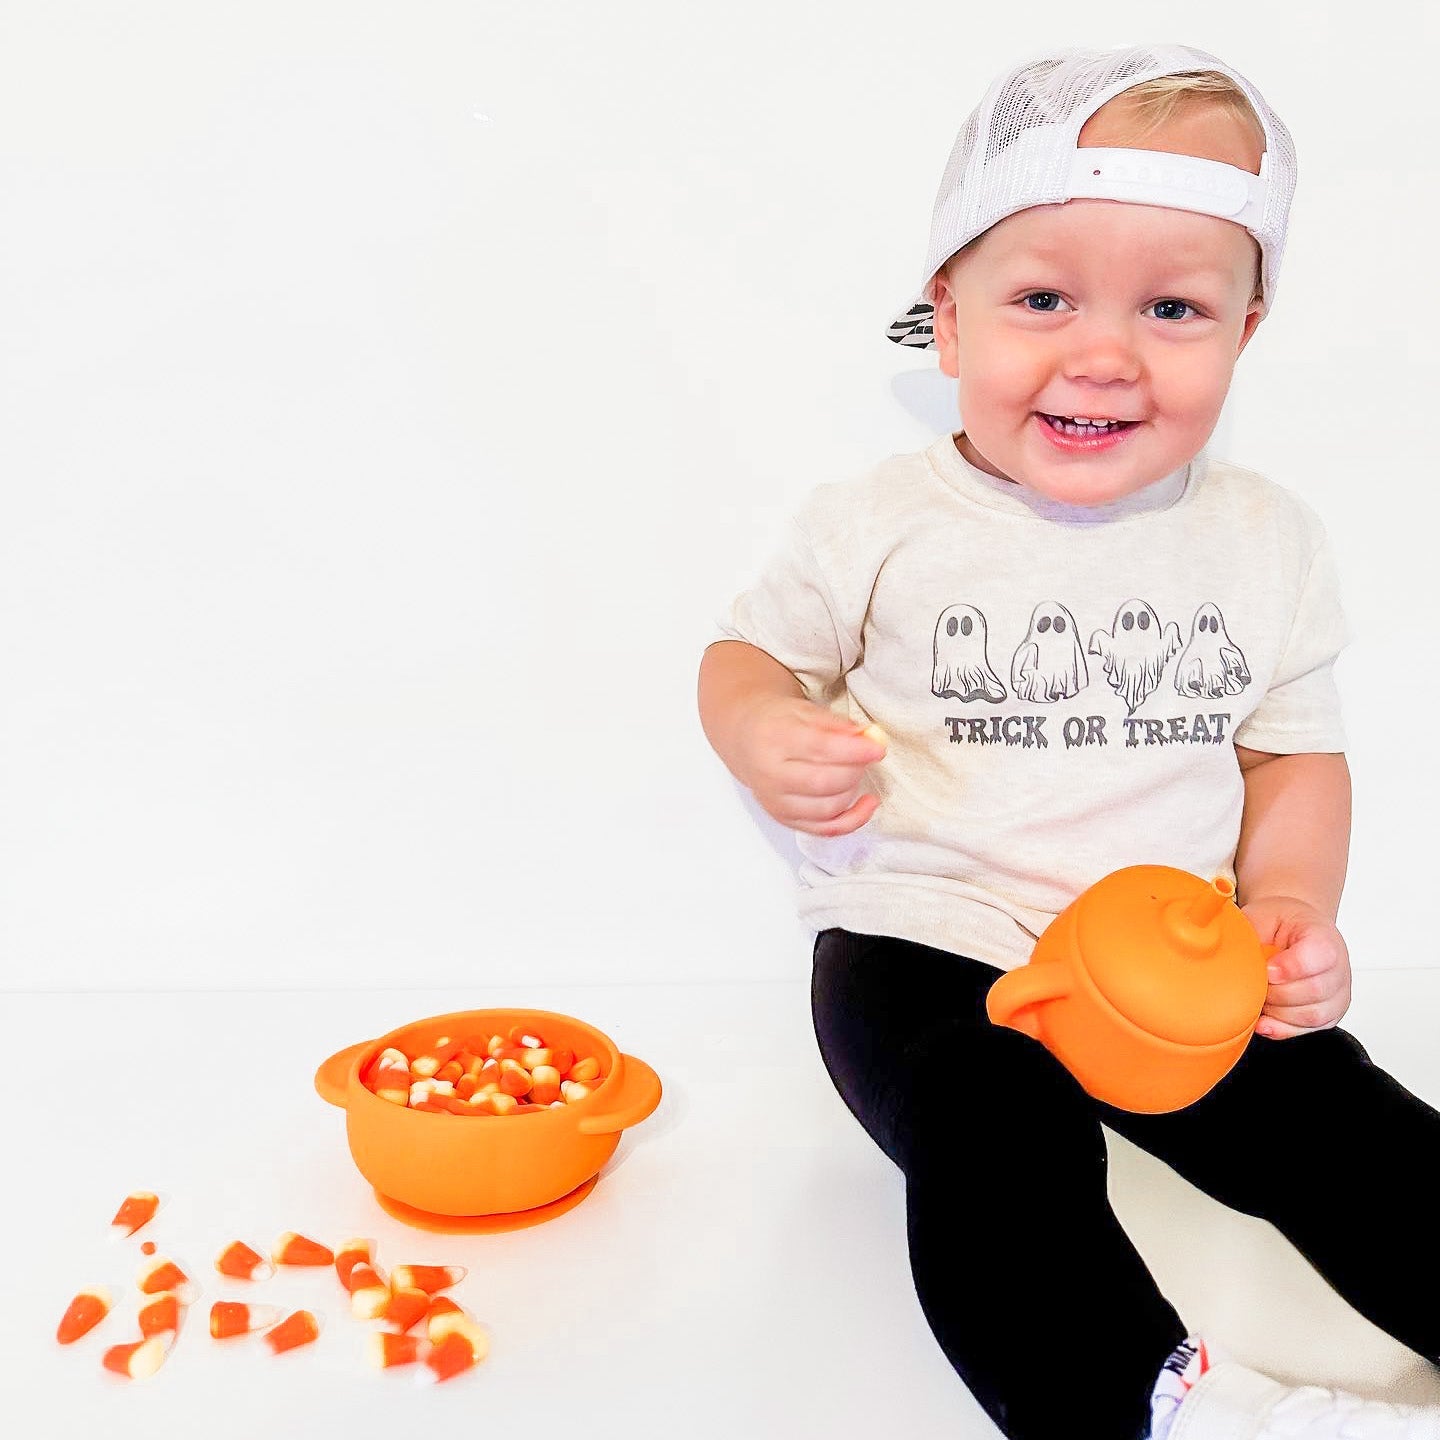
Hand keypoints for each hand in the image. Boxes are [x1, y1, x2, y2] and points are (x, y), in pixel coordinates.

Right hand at [731, 696, 887, 836]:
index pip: (820, 749)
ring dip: (852, 790)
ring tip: (855, 771)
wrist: (747, 739)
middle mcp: (770, 775)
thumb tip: (868, 738)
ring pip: (828, 808)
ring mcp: (776, 802)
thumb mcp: (805, 710)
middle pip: (824, 782)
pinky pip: (826, 829)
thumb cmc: (779, 723)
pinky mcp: (785, 819)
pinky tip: (867, 803)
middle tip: (866, 755)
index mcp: (774, 739)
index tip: (877, 748)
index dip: (854, 751)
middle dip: (855, 770)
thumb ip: (836, 725)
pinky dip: (853, 820)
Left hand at [1241, 894, 1351, 1038]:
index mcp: (1324, 937)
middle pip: (1314, 990)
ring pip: (1311, 1016)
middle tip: (1256, 984)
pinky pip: (1307, 1030)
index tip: (1268, 969)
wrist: (1295, 930)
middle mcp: (1338, 969)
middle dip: (1276, 992)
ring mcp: (1336, 995)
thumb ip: (1251, 934)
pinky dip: (1281, 1029)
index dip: (1290, 966)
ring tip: (1259, 997)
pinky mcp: (1328, 1015)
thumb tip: (1230, 957)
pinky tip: (1263, 1022)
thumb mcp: (1262, 916)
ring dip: (1277, 1011)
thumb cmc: (1281, 923)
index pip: (1319, 955)